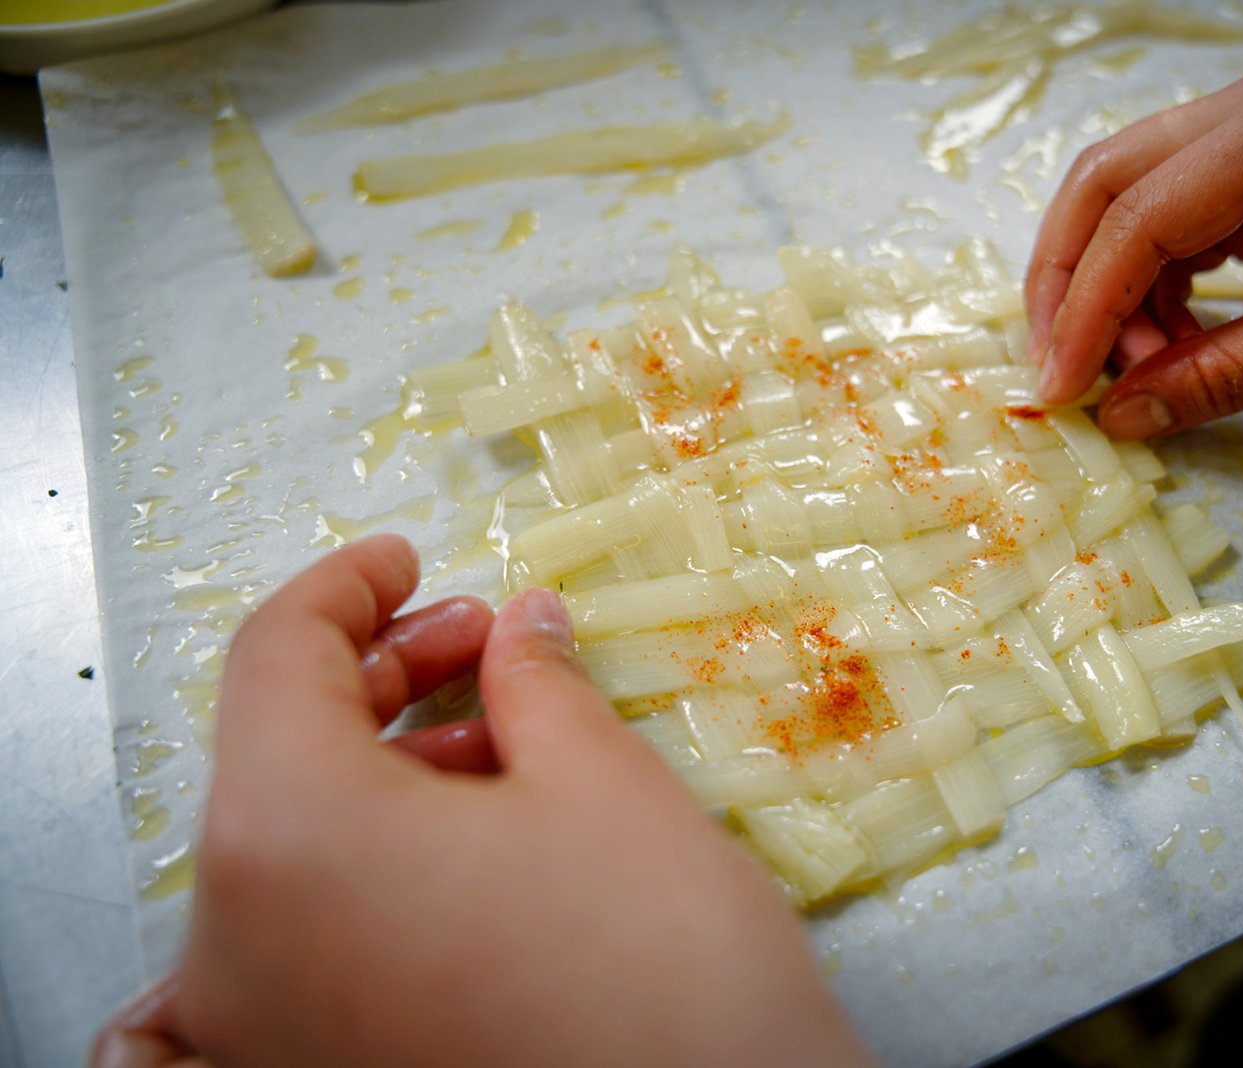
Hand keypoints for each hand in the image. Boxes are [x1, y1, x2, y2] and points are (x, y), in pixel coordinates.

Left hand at [93, 536, 870, 1067]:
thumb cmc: (659, 961)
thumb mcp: (600, 781)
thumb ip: (535, 677)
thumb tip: (518, 624)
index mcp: (285, 832)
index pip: (273, 656)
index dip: (346, 585)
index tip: (410, 557)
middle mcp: (232, 940)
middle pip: (278, 754)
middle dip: (384, 678)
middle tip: (485, 645)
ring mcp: (259, 1028)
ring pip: (291, 853)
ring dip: (386, 777)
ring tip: (508, 754)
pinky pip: (290, 955)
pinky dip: (345, 886)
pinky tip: (430, 859)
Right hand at [1026, 54, 1242, 437]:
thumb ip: (1234, 372)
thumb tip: (1126, 415)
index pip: (1137, 217)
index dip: (1083, 311)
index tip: (1060, 394)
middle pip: (1105, 182)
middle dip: (1067, 283)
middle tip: (1062, 373)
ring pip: (1131, 192)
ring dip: (1112, 283)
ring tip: (1142, 368)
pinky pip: (1179, 205)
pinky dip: (1158, 274)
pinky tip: (1176, 334)